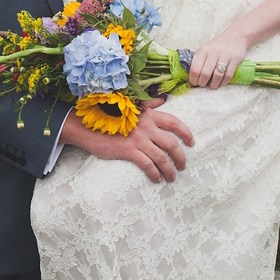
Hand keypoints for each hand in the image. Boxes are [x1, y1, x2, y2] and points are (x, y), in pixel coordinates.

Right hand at [60, 105, 193, 183]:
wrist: (87, 125)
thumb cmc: (109, 116)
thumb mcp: (130, 108)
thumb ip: (148, 106)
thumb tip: (162, 100)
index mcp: (148, 114)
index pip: (174, 122)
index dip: (186, 133)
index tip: (192, 142)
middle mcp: (146, 126)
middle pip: (172, 143)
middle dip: (181, 157)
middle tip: (183, 166)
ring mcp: (138, 139)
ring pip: (162, 157)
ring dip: (169, 170)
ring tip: (172, 177)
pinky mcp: (128, 151)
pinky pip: (147, 165)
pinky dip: (155, 174)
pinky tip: (156, 179)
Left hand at [189, 31, 248, 89]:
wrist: (235, 36)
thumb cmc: (218, 45)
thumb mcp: (205, 48)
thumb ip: (200, 60)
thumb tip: (193, 77)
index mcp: (203, 50)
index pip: (194, 69)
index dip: (193, 79)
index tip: (194, 83)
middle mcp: (213, 52)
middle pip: (205, 73)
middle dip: (202, 83)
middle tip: (202, 85)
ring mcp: (224, 56)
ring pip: (217, 75)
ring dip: (213, 84)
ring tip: (211, 86)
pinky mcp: (234, 60)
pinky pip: (228, 75)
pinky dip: (223, 82)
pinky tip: (221, 83)